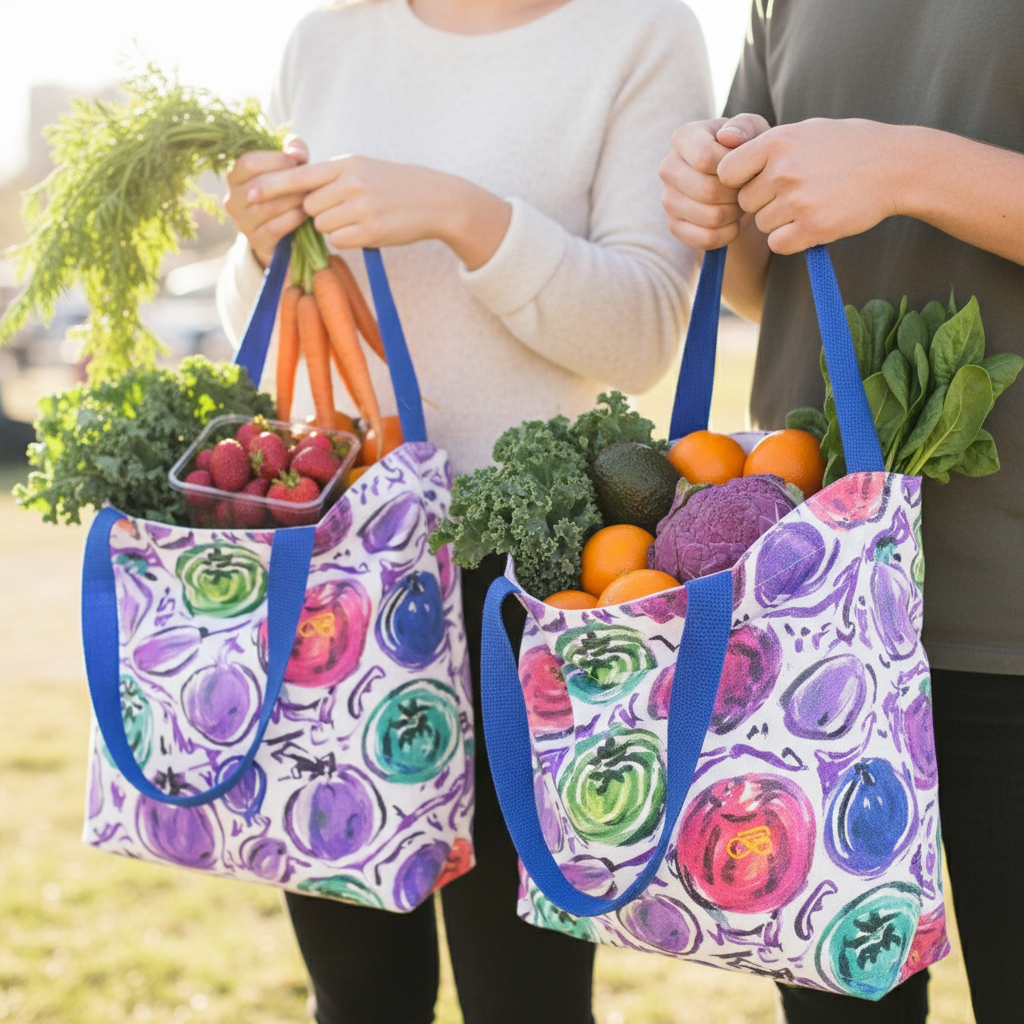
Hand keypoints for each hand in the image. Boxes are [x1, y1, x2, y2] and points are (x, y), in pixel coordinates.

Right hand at [223, 135, 309, 266]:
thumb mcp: (290, 166)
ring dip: (293, 201)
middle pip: (258, 186)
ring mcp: (242, 223)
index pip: (247, 162)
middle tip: (308, 181)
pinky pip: (275, 227)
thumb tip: (296, 152)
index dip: (274, 160)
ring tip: (311, 197)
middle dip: (287, 182)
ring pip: (267, 207)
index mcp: (234, 176)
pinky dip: (293, 218)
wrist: (286, 232)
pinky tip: (306, 214)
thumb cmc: (288, 190)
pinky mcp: (256, 241)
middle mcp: (232, 200)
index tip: (297, 161)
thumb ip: (294, 150)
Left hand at [247, 155, 510, 269]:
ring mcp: (360, 208)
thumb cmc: (395, 185)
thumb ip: (331, 177)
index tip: (250, 193)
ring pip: (323, 226)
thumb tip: (298, 194)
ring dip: (334, 227)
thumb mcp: (363, 169)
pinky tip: (368, 230)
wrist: (435, 200)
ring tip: (360, 218)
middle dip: (318, 212)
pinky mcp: (370, 232)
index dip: (272, 186)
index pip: (299, 175)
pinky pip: (340, 241)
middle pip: (309, 206)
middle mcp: (350, 183)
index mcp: (346, 164)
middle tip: (344, 209)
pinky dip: (348, 239)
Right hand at [659, 114, 770, 249]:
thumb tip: (728, 138)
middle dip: (738, 194)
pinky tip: (733, 221)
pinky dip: (728, 234)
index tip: (746, 168)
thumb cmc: (745, 151)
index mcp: (684, 138)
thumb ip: (745, 126)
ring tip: (741, 202)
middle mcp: (668, 167)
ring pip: (710, 217)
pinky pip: (706, 238)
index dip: (733, 168)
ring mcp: (667, 199)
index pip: (705, 158)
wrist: (736, 181)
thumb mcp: (754, 132)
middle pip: (708, 191)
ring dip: (735, 214)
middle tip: (748, 190)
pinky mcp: (674, 225)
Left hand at [717, 118, 902, 254]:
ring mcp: (798, 200)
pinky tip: (811, 224)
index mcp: (777, 141)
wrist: (896, 165)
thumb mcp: (804, 130)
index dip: (738, 181)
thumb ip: (764, 144)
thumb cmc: (846, 146)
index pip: (726, 172)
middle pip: (745, 203)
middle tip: (794, 193)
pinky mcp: (813, 228)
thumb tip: (722, 145)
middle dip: (763, 202)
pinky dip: (790, 240)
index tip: (757, 181)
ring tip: (810, 203)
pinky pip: (778, 245)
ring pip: (762, 225)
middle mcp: (784, 170)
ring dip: (779, 221)